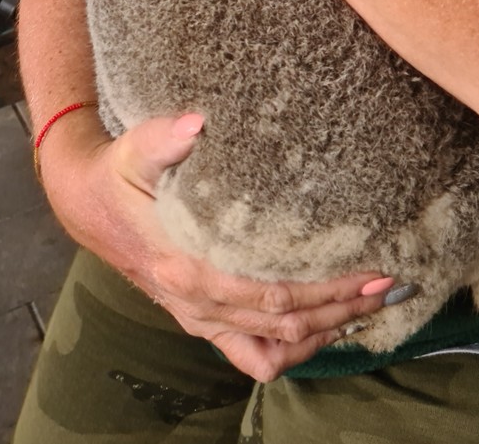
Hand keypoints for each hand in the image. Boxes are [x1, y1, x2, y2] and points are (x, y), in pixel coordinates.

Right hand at [37, 106, 392, 380]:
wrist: (86, 203)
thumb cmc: (120, 172)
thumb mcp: (136, 147)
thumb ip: (166, 136)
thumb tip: (199, 123)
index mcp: (187, 263)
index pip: (271, 291)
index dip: (326, 287)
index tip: (370, 268)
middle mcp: (195, 300)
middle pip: (284, 323)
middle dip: (342, 306)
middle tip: (391, 284)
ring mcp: (198, 316)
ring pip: (273, 346)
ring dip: (326, 331)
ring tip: (370, 305)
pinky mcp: (201, 319)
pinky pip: (250, 355)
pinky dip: (290, 350)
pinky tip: (322, 328)